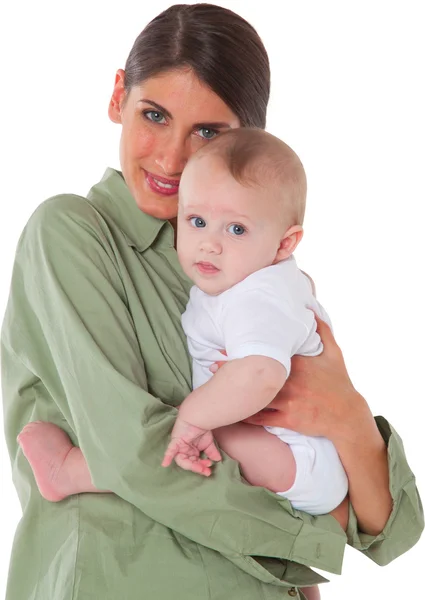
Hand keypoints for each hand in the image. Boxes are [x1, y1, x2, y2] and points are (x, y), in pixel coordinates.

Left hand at [162, 416, 220, 475]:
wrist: (198, 417)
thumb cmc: (201, 429)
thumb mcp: (208, 443)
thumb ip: (212, 452)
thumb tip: (218, 460)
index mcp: (191, 452)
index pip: (195, 463)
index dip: (202, 467)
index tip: (210, 468)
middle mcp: (184, 451)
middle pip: (189, 463)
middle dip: (198, 468)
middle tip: (207, 471)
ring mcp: (179, 448)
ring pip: (182, 460)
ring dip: (191, 465)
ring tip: (199, 468)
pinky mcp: (175, 442)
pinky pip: (170, 450)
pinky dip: (168, 457)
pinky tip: (165, 464)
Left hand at [210, 315, 368, 442]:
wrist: (347, 416)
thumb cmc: (339, 382)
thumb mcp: (335, 354)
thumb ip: (323, 331)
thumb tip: (311, 309)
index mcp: (299, 362)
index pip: (269, 352)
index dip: (248, 348)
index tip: (229, 343)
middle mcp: (292, 380)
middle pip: (257, 373)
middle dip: (234, 369)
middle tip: (213, 365)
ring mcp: (289, 400)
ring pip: (256, 397)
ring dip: (236, 393)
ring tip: (217, 389)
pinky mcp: (288, 419)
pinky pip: (261, 417)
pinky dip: (246, 414)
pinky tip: (233, 411)